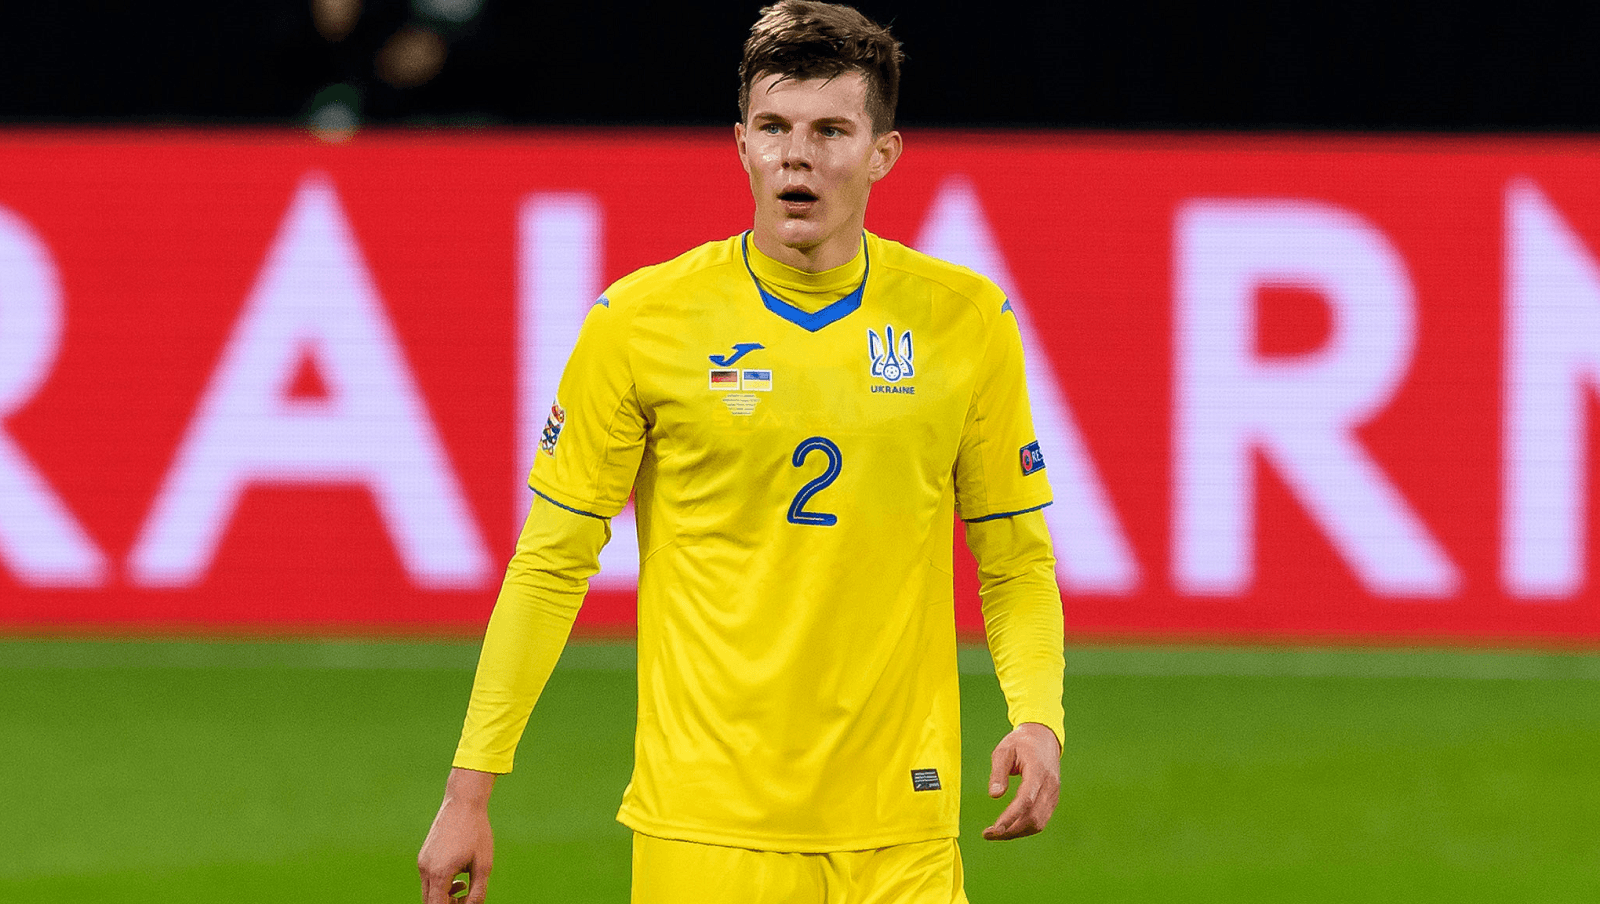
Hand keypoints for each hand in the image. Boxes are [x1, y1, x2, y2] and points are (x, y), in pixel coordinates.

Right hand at [419, 768, 496, 903]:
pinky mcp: (423, 856)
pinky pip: (428, 878)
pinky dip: (440, 883)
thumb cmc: (476, 833)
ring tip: (464, 884)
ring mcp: (422, 862)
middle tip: (466, 899)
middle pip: (430, 902)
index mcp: (440, 874)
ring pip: (428, 891)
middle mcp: (426, 869)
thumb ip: (477, 892)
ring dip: (444, 895)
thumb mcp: (483, 865)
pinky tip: (458, 873)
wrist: (463, 803)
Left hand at [982, 722, 1060, 840]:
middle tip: (988, 834)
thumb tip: (994, 796)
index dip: (1010, 817)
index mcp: (1038, 771)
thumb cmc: (1020, 743)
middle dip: (1010, 830)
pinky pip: (1041, 820)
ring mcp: (1054, 794)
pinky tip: (1009, 828)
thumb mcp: (1004, 751)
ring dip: (1017, 832)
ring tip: (996, 833)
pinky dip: (1025, 828)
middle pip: (1032, 817)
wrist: (1044, 738)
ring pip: (1038, 823)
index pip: (1026, 800)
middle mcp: (1049, 785)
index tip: (994, 828)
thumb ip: (998, 772)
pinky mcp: (1053, 800)